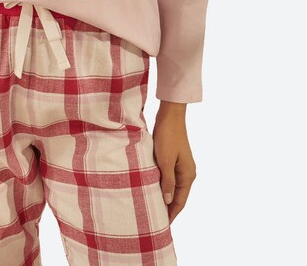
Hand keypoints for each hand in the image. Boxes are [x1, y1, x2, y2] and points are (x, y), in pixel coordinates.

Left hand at [152, 101, 196, 223]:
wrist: (170, 115)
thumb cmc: (168, 136)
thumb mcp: (165, 160)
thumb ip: (167, 181)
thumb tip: (167, 201)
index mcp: (188, 175)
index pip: (180, 201)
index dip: (171, 214)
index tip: (162, 226)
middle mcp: (188, 172)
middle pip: (178, 196)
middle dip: (168, 208)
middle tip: (155, 221)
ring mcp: (182, 165)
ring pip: (173, 187)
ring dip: (165, 197)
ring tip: (153, 208)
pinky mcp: (175, 159)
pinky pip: (170, 177)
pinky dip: (163, 185)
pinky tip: (153, 188)